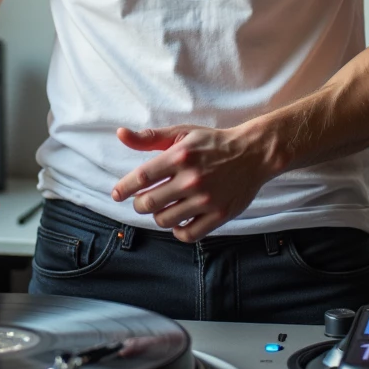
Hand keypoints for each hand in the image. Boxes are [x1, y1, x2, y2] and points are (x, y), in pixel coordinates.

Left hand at [111, 123, 274, 241]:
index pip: (141, 178)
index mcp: (180, 156)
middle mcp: (192, 179)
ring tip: (162, 207)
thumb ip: (150, 137)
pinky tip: (178, 220)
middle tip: (141, 201)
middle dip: (138, 204)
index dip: (123, 188)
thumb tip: (120, 134)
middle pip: (149, 203)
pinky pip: (188, 234)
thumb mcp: (182, 134)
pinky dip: (177, 230)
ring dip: (157, 216)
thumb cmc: (212, 143)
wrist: (253, 153)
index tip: (116, 194)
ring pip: (165, 220)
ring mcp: (206, 200)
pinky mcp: (220, 215)